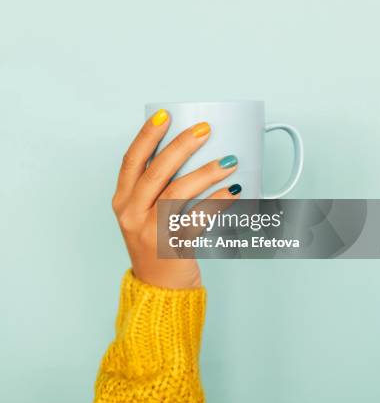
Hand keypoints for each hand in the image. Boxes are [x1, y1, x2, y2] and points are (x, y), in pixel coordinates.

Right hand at [112, 109, 241, 288]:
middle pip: (156, 172)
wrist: (158, 288)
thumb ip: (157, 186)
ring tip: (229, 161)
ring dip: (206, 173)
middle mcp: (131, 213)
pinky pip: (197, 219)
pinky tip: (233, 191)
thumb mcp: (144, 212)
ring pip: (177, 193)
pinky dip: (216, 203)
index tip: (165, 115)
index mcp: (123, 199)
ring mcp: (149, 231)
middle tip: (205, 130)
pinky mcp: (171, 246)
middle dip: (181, 146)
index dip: (147, 135)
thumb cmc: (155, 241)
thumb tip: (192, 151)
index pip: (131, 160)